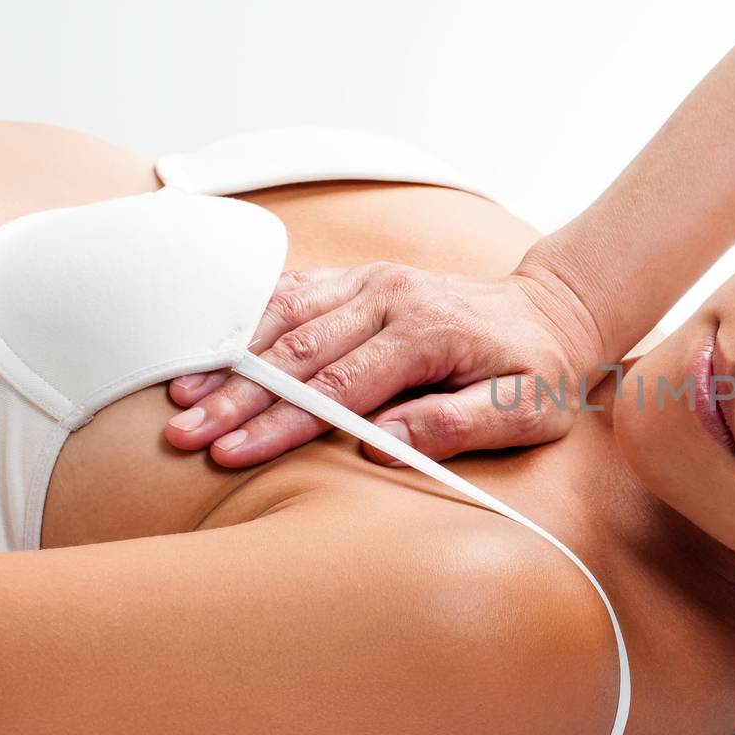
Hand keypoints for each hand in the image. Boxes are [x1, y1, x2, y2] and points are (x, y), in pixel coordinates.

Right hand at [163, 261, 607, 467]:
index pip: (338, 386)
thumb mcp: (525, 410)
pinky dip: (247, 320)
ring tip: (179, 397)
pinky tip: (209, 349)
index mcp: (427, 331)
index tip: (232, 453)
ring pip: (283, 317)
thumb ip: (455, 425)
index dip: (281, 423)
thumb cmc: (542, 373)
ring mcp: (371, 282)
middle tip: (185, 435)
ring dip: (229, 358)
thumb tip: (379, 445)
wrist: (555, 312)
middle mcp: (391, 296)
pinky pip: (293, 293)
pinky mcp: (359, 280)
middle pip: (298, 352)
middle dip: (236, 397)